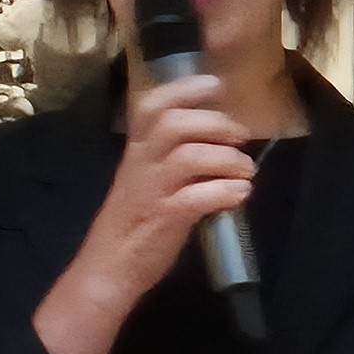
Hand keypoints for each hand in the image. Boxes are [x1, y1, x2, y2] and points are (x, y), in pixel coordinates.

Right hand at [30, 69, 256, 353]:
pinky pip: (197, 197)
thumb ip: (172, 155)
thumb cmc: (133, 221)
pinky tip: (239, 195)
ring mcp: (151, 192)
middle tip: (239, 135)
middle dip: (214, 123)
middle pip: (173, 123)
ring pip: (188, 157)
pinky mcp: (164, 219)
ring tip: (245, 171)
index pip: (151, 106)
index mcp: (136, 152)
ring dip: (227, 159)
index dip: (183, 89)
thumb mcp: (145, 178)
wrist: (108, 269)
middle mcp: (141, 165)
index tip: (213, 85)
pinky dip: (225, 192)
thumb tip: (218, 137)